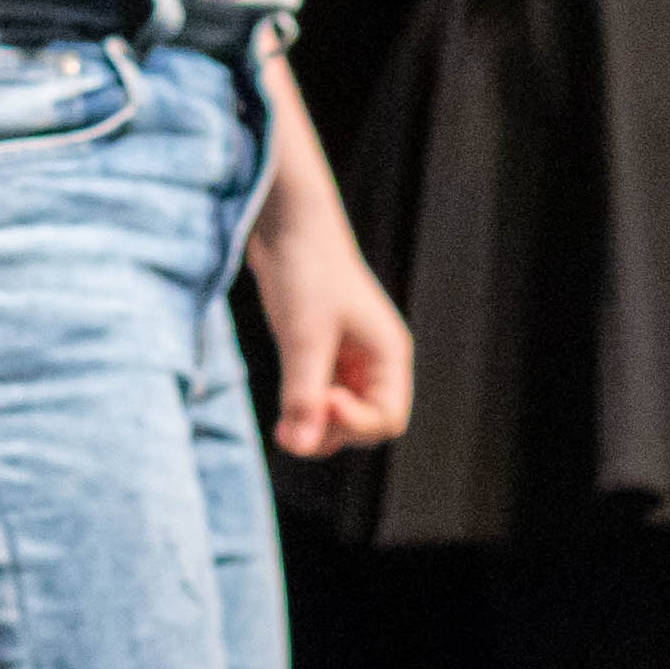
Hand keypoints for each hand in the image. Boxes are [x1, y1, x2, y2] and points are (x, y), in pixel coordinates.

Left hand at [248, 186, 414, 457]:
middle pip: (366, 423)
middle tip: (288, 428)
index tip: (317, 404)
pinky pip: (319, 395)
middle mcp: (374, 360)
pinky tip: (281, 413)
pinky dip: (302, 408)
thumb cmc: (304, 270)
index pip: (388, 418)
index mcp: (388, 353)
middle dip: (332, 431)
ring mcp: (348, 356)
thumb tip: (300, 447)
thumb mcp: (303, 336)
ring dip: (315, 425)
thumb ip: (303, 393)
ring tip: (282, 427)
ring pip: (339, 413)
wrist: (285, 222)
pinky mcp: (320, 349)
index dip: (353, 425)